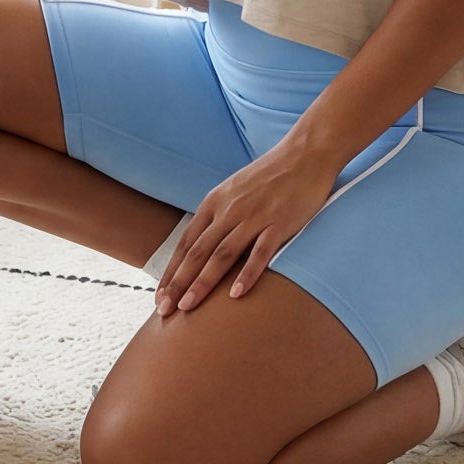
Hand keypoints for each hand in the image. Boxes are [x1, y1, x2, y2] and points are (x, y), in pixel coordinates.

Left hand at [153, 142, 340, 315]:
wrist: (305, 154)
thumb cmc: (270, 176)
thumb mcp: (234, 190)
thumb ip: (219, 215)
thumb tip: (202, 244)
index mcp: (215, 202)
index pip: (186, 242)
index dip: (172, 271)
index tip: (159, 295)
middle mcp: (229, 210)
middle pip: (198, 252)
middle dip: (178, 282)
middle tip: (163, 309)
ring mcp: (254, 217)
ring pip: (222, 255)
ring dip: (203, 283)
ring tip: (188, 306)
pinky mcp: (279, 223)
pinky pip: (260, 253)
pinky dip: (247, 274)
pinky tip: (236, 295)